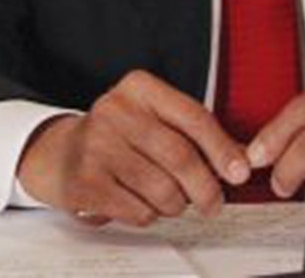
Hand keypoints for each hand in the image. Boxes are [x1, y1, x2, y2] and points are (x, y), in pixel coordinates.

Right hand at [17, 70, 250, 225]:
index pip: (192, 116)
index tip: (240, 173)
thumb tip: (243, 161)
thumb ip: (196, 135)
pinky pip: (140, 211)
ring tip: (169, 199)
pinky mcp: (87, 180)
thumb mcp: (155, 120)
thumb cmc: (120, 139)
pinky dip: (150, 215)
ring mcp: (96, 145)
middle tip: (213, 204)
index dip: (222, 148)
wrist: (61, 154)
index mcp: (138, 89)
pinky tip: (139, 201)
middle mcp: (114, 110)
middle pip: (180, 157)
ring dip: (176, 205)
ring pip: (163, 190)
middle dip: (206, 189)